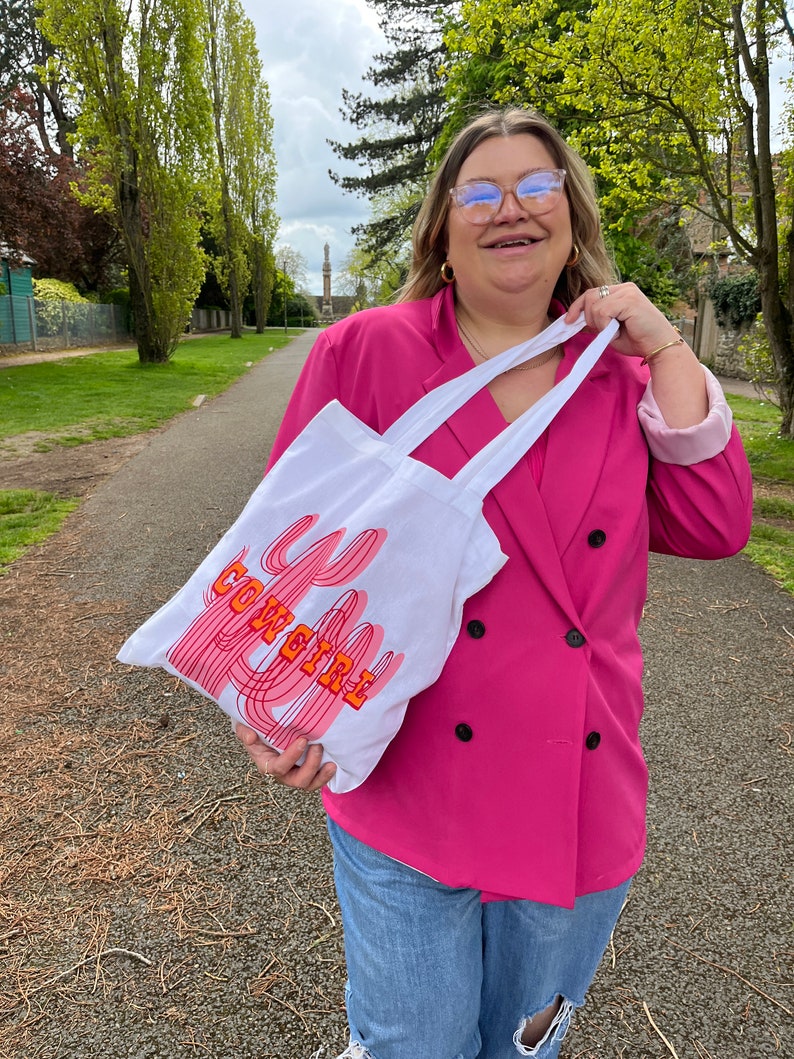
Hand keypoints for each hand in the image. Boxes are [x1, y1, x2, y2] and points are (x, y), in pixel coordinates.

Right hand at [234, 723, 336, 791]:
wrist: (264, 727)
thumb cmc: (255, 727)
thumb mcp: (244, 727)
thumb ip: (244, 731)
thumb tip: (251, 737)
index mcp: (266, 763)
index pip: (279, 767)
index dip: (291, 757)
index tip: (303, 740)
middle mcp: (282, 772)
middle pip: (297, 781)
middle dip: (310, 767)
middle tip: (318, 747)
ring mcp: (295, 772)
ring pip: (309, 784)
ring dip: (321, 776)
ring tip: (331, 763)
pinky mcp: (306, 769)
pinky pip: (316, 779)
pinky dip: (325, 776)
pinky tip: (333, 765)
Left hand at [567, 281, 707, 425]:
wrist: (658, 347)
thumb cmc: (638, 340)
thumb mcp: (610, 329)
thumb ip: (597, 320)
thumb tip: (575, 319)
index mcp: (620, 292)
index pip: (591, 293)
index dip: (577, 306)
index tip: (568, 321)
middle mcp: (624, 288)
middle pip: (589, 295)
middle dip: (587, 317)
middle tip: (601, 331)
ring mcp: (627, 292)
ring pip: (594, 305)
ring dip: (598, 323)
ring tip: (613, 331)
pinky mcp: (629, 300)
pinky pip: (603, 311)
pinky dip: (604, 325)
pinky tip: (617, 330)